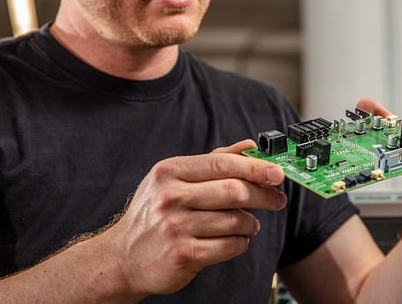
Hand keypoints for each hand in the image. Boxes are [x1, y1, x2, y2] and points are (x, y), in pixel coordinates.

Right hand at [101, 140, 287, 295]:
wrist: (123, 257)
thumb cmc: (152, 215)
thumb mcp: (173, 179)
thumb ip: (212, 161)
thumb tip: (249, 145)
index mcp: (169, 172)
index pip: (222, 163)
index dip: (256, 167)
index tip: (277, 173)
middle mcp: (170, 196)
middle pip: (234, 190)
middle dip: (264, 195)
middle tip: (277, 199)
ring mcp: (175, 226)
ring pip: (236, 220)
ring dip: (251, 223)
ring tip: (250, 223)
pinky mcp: (183, 254)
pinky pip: (230, 245)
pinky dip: (240, 242)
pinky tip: (235, 239)